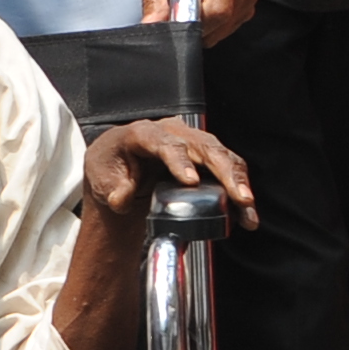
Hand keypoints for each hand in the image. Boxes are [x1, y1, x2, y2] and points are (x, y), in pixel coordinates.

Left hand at [82, 115, 255, 228]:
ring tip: (247, 209)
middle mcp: (172, 134)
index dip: (179, 160)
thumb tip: (122, 198)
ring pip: (223, 157)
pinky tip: (247, 215)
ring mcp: (192, 145)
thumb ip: (112, 190)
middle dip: (224, 171)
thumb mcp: (101, 179)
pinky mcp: (205, 162)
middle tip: (238, 196)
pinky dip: (239, 192)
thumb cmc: (111, 168)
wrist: (120, 172)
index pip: (163, 143)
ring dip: (239, 183)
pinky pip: (228, 172)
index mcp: (142, 134)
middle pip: (204, 146)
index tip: (190, 181)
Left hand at [132, 0, 255, 41]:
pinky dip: (209, 21)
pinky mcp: (247, 4)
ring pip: (221, 29)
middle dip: (191, 22)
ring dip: (199, 22)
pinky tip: (201, 1)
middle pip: (219, 24)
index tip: (172, 13)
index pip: (215, 12)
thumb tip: (153, 27)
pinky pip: (226, 27)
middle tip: (176, 1)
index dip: (190, 21)